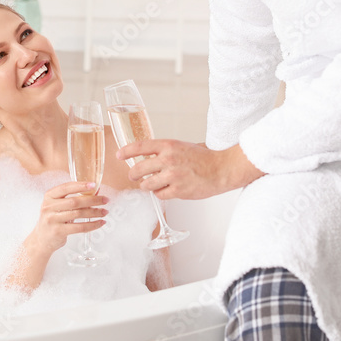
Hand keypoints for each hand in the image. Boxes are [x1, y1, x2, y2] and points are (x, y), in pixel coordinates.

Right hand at [26, 181, 107, 255]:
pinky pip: (79, 227)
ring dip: (95, 213)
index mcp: (49, 196)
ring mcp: (52, 219)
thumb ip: (75, 197)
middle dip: (93, 200)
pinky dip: (92, 225)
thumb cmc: (53, 219)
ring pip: (78, 214)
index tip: (94, 185)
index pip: (66, 187)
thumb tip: (96, 190)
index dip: (81, 185)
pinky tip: (100, 223)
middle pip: (75, 201)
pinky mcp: (58, 231)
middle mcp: (49, 206)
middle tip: (105, 200)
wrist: (41, 240)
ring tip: (104, 212)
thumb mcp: (59, 206)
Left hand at [117, 140, 263, 199]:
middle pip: (138, 169)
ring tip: (153, 184)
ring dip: (147, 185)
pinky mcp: (178, 190)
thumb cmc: (203, 158)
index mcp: (168, 146)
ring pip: (146, 184)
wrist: (221, 169)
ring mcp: (172, 175)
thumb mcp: (181, 147)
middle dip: (133, 174)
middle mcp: (168, 159)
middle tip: (134, 176)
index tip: (118, 155)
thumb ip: (164, 151)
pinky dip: (160, 193)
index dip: (126, 151)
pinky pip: (159, 194)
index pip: (140, 147)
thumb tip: (146, 157)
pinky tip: (166, 190)